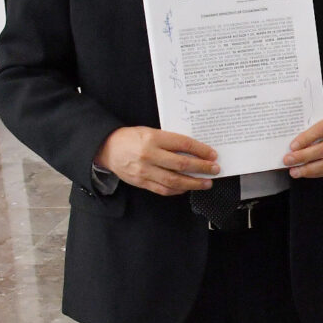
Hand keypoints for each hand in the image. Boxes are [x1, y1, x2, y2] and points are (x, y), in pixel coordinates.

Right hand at [97, 126, 218, 193]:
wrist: (108, 149)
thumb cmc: (132, 138)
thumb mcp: (150, 132)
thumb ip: (169, 140)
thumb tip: (194, 150)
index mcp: (153, 138)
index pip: (183, 144)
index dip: (200, 150)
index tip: (212, 154)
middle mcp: (149, 155)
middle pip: (181, 164)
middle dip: (202, 168)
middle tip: (214, 169)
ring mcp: (144, 171)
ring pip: (174, 180)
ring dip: (193, 183)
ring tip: (206, 183)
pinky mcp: (141, 182)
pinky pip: (163, 189)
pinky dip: (178, 190)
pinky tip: (187, 188)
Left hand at [285, 114, 322, 178]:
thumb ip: (315, 131)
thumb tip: (295, 146)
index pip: (321, 130)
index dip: (306, 139)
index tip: (292, 146)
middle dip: (303, 156)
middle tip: (288, 160)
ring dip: (308, 169)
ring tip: (294, 171)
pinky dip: (315, 173)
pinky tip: (305, 173)